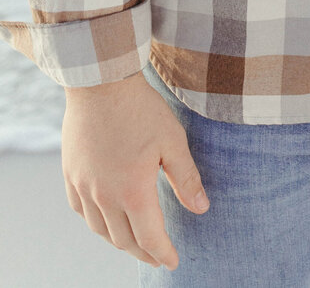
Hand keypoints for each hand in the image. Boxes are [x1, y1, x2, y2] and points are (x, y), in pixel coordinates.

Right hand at [62, 73, 208, 268]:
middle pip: (124, 239)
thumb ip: (186, 178)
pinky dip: (96, 222)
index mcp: (133, 191)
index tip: (173, 262)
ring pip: (100, 230)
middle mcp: (105, 196)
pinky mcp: (71, 175)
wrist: (101, 83)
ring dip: (119, 241)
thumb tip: (201, 209)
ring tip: (135, 241)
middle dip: (143, 252)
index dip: (163, 253)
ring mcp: (84, 187)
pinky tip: (105, 219)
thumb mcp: (173, 141)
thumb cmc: (142, 109)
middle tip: (158, 256)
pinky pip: (81, 211)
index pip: (150, 237)